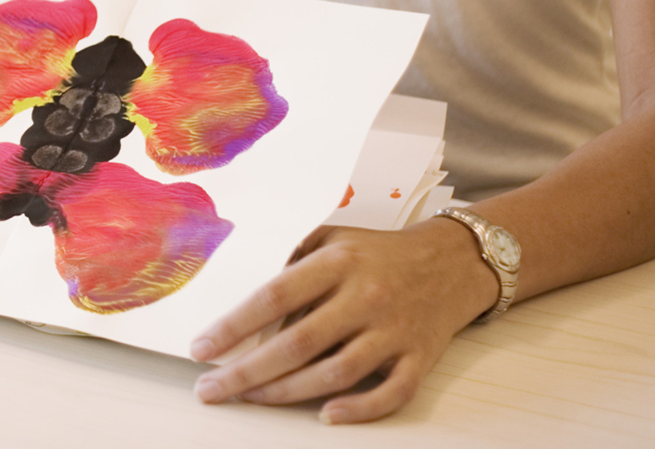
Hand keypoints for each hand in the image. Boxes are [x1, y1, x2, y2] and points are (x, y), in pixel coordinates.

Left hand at [188, 218, 498, 422]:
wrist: (454, 262)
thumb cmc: (379, 252)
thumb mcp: (333, 237)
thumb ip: (292, 261)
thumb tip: (243, 295)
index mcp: (339, 262)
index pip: (274, 296)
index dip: (234, 325)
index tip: (201, 348)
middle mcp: (366, 297)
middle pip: (298, 343)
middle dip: (247, 371)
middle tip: (211, 389)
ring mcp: (394, 331)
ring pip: (336, 373)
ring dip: (288, 393)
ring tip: (250, 398)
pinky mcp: (419, 359)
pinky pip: (390, 393)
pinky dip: (358, 409)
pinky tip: (325, 416)